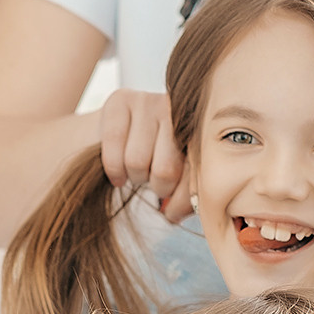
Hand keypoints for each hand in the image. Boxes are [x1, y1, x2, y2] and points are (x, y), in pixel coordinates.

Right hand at [99, 88, 193, 221]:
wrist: (113, 138)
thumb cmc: (154, 162)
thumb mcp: (178, 179)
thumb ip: (186, 195)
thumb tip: (173, 213)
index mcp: (200, 128)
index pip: (196, 173)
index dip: (182, 199)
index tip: (173, 209)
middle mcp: (179, 108)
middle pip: (165, 170)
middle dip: (157, 187)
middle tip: (154, 181)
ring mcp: (149, 100)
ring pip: (136, 162)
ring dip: (133, 178)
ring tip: (138, 172)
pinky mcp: (120, 100)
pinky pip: (113, 151)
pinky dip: (114, 171)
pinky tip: (119, 173)